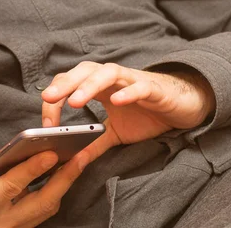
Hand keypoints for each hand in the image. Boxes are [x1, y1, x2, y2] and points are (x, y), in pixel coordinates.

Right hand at [0, 139, 88, 227]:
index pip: (12, 186)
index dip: (32, 169)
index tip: (50, 152)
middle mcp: (1, 222)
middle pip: (41, 202)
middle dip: (64, 179)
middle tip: (81, 155)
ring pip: (46, 210)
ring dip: (64, 186)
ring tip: (78, 160)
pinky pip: (42, 213)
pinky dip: (55, 194)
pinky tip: (63, 175)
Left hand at [41, 62, 215, 161]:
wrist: (184, 107)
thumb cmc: (148, 114)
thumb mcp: (116, 133)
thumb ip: (95, 142)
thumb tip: (73, 159)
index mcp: (99, 86)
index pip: (70, 83)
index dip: (55, 98)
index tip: (46, 122)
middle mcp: (112, 78)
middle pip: (84, 71)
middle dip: (64, 84)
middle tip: (48, 99)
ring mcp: (133, 81)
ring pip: (107, 73)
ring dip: (89, 86)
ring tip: (75, 102)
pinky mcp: (154, 88)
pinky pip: (139, 87)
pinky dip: (128, 92)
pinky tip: (116, 102)